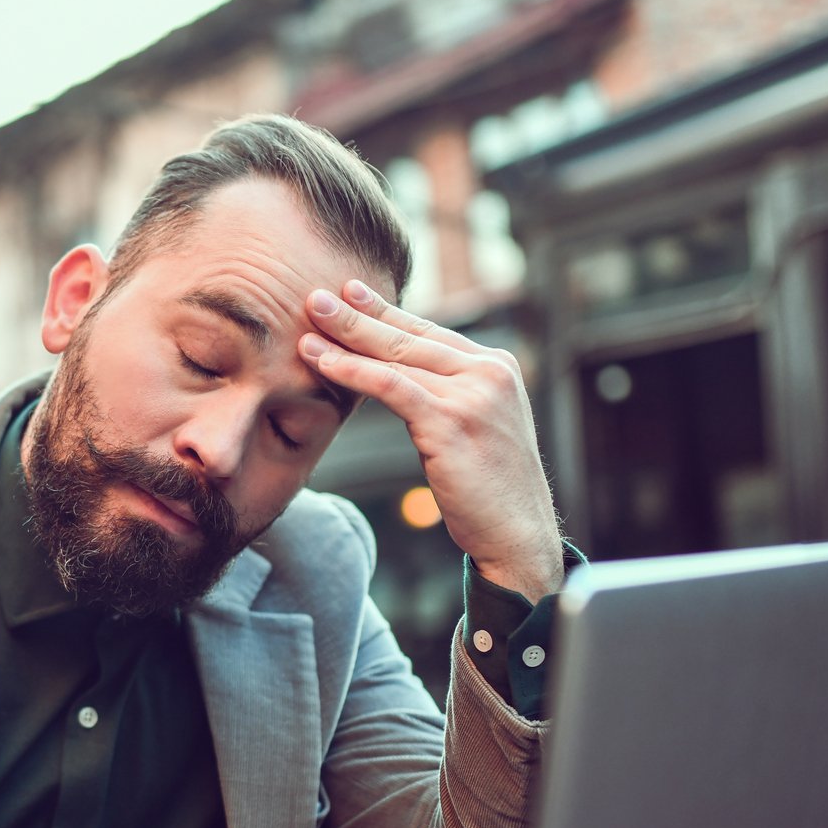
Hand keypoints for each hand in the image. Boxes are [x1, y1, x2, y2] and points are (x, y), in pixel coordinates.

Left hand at [300, 280, 563, 600]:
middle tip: (316, 295)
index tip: (351, 293)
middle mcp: (490, 372)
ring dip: (346, 339)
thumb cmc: (491, 490)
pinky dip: (352, 371)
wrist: (518, 534)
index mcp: (497, 367)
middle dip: (359, 314)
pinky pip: (390, 387)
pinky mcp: (452, 421)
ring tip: (308, 321)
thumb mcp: (479, 428)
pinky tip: (322, 362)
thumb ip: (450, 395)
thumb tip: (404, 376)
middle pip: (410, 337)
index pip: (429, 333)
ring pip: (396, 357)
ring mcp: (474, 394)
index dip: (386, 312)